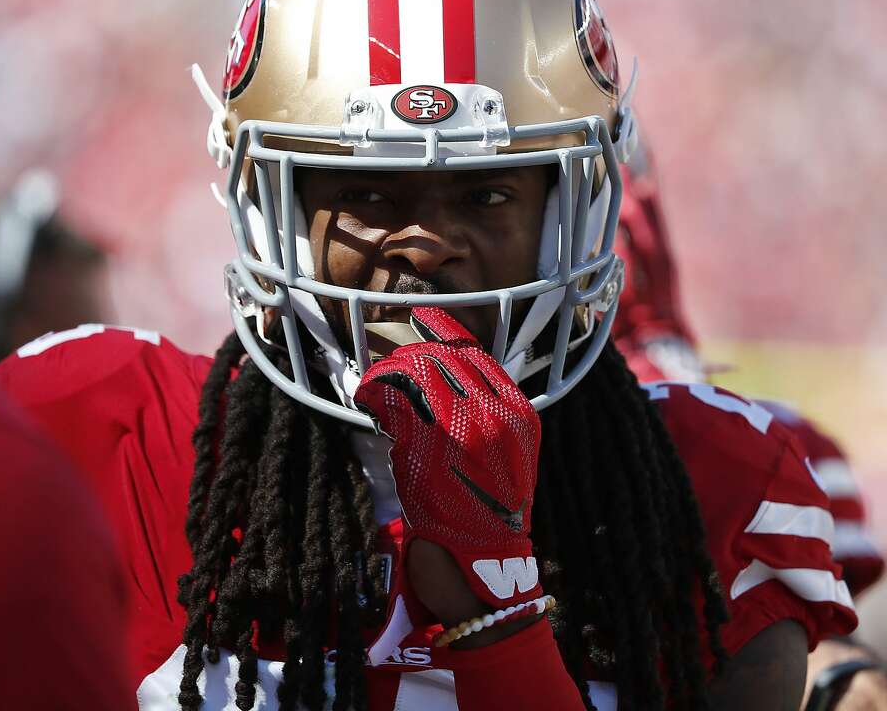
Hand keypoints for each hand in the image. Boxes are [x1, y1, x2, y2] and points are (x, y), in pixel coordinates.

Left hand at [355, 307, 542, 613]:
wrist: (484, 566)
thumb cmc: (486, 512)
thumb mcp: (504, 455)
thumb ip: (483, 414)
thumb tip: (435, 377)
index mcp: (519, 412)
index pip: (477, 351)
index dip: (442, 330)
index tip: (419, 319)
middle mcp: (496, 415)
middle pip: (442, 358)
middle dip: (407, 354)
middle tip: (387, 364)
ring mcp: (464, 430)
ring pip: (415, 374)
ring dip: (387, 374)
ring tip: (374, 384)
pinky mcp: (429, 448)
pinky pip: (395, 403)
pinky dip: (375, 396)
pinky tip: (367, 401)